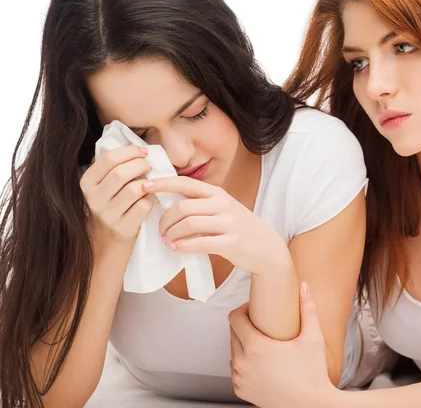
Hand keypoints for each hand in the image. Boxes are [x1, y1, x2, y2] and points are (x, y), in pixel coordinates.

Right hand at [80, 145, 153, 247]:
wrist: (106, 239)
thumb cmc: (111, 203)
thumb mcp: (103, 185)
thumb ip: (113, 167)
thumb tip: (138, 146)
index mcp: (87, 183)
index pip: (109, 158)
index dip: (130, 151)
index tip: (143, 151)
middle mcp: (94, 199)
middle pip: (122, 173)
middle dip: (141, 165)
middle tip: (148, 166)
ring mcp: (108, 215)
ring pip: (135, 189)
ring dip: (147, 183)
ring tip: (149, 183)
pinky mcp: (124, 228)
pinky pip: (144, 205)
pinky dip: (150, 199)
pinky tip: (148, 199)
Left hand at [143, 176, 286, 274]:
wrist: (266, 246)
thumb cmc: (238, 227)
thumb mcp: (222, 208)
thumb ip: (200, 203)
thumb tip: (166, 201)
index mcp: (217, 193)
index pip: (185, 183)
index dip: (163, 183)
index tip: (144, 186)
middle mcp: (222, 205)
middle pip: (183, 207)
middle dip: (165, 220)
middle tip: (160, 231)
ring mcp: (228, 223)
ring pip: (188, 224)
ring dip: (171, 234)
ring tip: (167, 241)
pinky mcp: (231, 242)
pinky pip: (200, 243)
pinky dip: (183, 247)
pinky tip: (176, 249)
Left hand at [228, 283, 337, 407]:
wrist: (312, 407)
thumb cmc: (313, 373)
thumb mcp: (313, 338)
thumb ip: (308, 309)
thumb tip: (304, 285)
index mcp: (255, 347)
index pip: (234, 318)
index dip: (244, 308)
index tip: (257, 308)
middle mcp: (242, 363)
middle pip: (232, 333)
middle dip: (244, 324)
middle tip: (262, 321)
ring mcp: (240, 379)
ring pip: (233, 351)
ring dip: (242, 343)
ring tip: (262, 339)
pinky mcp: (241, 391)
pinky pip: (235, 369)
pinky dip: (243, 361)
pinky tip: (259, 358)